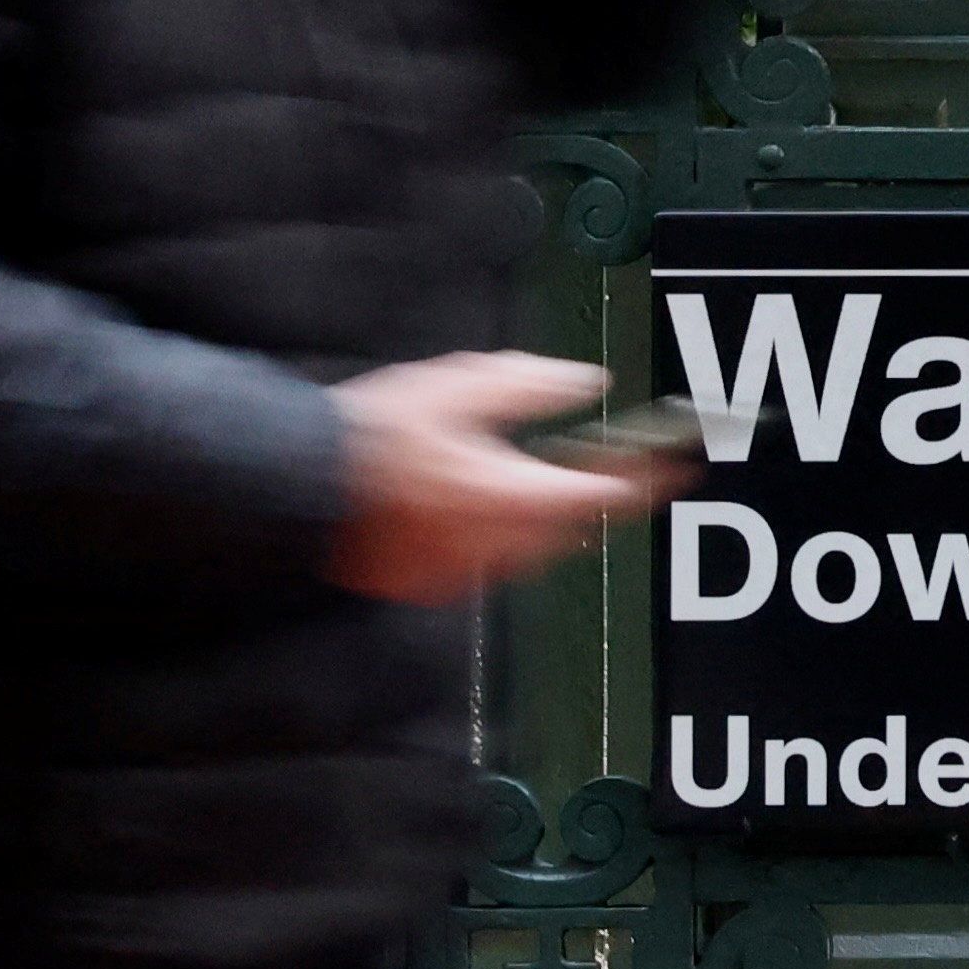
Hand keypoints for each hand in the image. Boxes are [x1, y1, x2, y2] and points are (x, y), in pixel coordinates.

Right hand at [334, 348, 669, 606]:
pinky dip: (503, 533)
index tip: (677, 463)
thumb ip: (529, 385)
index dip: (647, 478)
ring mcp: (463, 571)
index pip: (605, 494)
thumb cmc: (369, 435)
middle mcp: (493, 544)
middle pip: (576, 528)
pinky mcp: (433, 583)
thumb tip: (581, 385)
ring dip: (549, 515)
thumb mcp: (458, 386)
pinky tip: (483, 503)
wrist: (291, 484)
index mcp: (507, 496)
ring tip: (542, 476)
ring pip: (537, 548)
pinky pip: (491, 560)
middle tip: (611, 462)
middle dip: (596, 495)